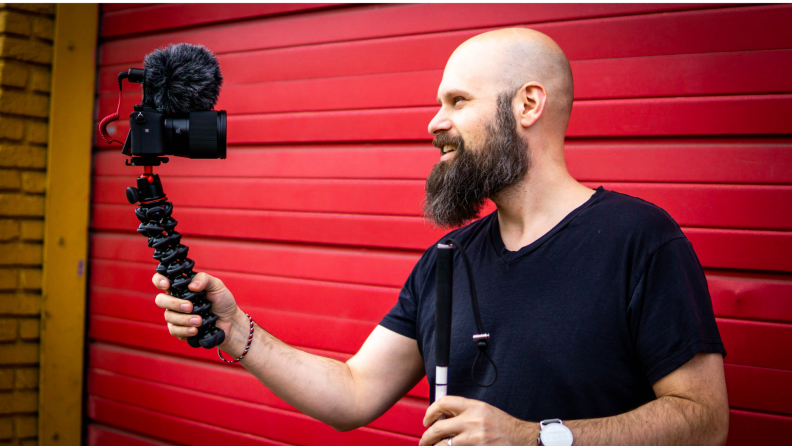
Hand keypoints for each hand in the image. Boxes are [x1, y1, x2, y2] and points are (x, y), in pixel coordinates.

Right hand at [153, 272, 243, 347]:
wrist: (231, 322)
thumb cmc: (222, 301)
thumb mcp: (217, 286)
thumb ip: (204, 279)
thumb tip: (192, 286)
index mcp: (181, 287)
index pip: (161, 280)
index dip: (159, 280)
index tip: (167, 285)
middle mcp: (175, 300)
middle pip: (160, 300)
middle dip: (174, 304)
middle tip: (190, 307)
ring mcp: (176, 316)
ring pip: (169, 317)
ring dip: (184, 319)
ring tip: (199, 321)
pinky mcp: (179, 330)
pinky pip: (174, 331)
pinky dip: (185, 330)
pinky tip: (195, 330)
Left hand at [420, 396, 536, 445]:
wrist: (523, 439)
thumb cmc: (503, 426)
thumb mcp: (484, 412)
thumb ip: (464, 412)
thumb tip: (442, 417)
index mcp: (474, 407)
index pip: (444, 402)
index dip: (431, 411)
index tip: (427, 420)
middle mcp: (473, 421)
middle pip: (438, 428)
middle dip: (427, 437)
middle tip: (424, 441)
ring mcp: (475, 438)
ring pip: (444, 444)